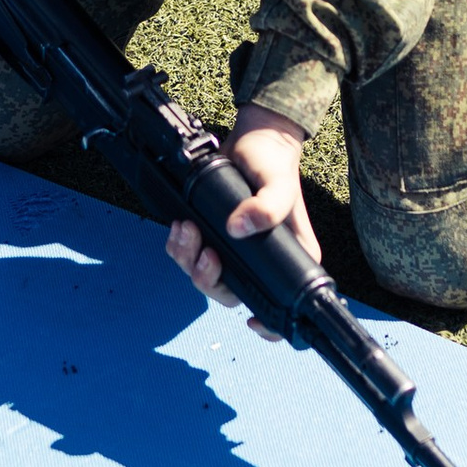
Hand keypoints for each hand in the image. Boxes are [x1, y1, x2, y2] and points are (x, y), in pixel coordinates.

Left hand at [167, 105, 319, 323]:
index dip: (270, 325)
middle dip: (209, 279)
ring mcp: (233, 251)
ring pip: (204, 276)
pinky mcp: (211, 235)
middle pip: (230, 294)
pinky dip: (179, 246)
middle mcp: (259, 261)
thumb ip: (268, 207)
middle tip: (206, 252)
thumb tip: (237, 228)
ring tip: (187, 229)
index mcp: (287, 259)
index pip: (284, 305)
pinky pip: (187, 255)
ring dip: (189, 259)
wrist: (252, 140)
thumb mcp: (280, 184)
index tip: (251, 321)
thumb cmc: (275, 165)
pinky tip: (181, 226)